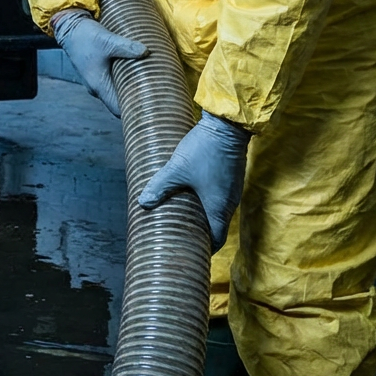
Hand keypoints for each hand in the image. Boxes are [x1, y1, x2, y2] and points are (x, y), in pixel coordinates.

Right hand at [52, 8, 147, 115]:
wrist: (68, 26)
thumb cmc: (84, 36)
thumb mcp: (106, 40)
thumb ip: (126, 47)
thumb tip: (146, 52)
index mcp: (99, 85)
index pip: (118, 109)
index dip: (134, 111)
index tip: (151, 107)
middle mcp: (97, 87)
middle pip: (119, 102)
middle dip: (136, 99)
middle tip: (155, 94)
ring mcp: (96, 79)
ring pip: (116, 91)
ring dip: (130, 88)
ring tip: (149, 82)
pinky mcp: (97, 71)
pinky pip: (113, 81)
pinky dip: (124, 79)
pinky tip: (136, 71)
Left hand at [138, 110, 250, 250]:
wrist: (228, 125)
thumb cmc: (205, 150)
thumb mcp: (177, 169)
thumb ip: (160, 186)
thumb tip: (142, 203)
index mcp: (220, 208)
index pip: (217, 239)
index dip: (205, 248)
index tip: (192, 251)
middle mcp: (230, 202)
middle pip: (217, 225)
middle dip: (200, 230)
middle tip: (181, 232)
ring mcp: (233, 188)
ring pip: (218, 208)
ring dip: (203, 212)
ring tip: (183, 212)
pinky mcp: (231, 174)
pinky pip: (220, 194)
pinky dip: (207, 198)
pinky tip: (192, 190)